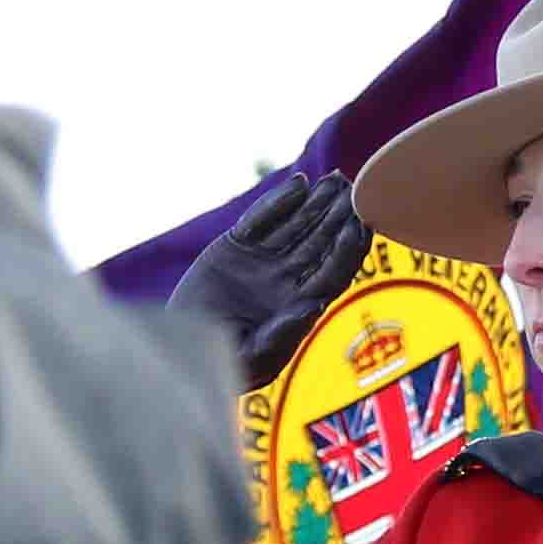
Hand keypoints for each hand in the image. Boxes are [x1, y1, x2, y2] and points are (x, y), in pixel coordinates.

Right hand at [171, 173, 371, 391]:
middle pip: (321, 242)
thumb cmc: (223, 364)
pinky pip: (261, 220)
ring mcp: (264, 260)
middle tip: (355, 190)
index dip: (349, 250)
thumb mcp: (254, 357)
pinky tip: (298, 185)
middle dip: (339, 216)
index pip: (334, 272)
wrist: (182, 348)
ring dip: (316, 202)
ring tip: (335, 179)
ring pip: (297, 225)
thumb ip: (283, 334)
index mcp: (300, 304)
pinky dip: (279, 202)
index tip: (360, 227)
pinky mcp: (236, 246)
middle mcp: (288, 279)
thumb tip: (315, 306)